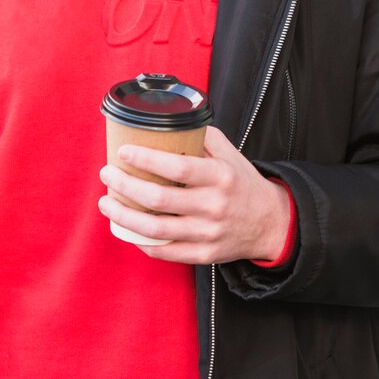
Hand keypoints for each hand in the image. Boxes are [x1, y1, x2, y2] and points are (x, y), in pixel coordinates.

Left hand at [98, 125, 291, 263]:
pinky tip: (127, 229)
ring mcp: (209, 233)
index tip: (124, 152)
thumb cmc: (242, 183)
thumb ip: (202, 138)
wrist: (270, 222)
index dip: (146, 160)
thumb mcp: (230, 154)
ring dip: (124, 216)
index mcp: (220, 176)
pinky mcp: (204, 254)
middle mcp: (214, 206)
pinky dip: (141, 241)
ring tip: (107, 202)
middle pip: (159, 199)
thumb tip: (168, 123)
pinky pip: (165, 251)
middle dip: (125, 186)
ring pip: (156, 229)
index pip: (178, 167)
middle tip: (108, 175)